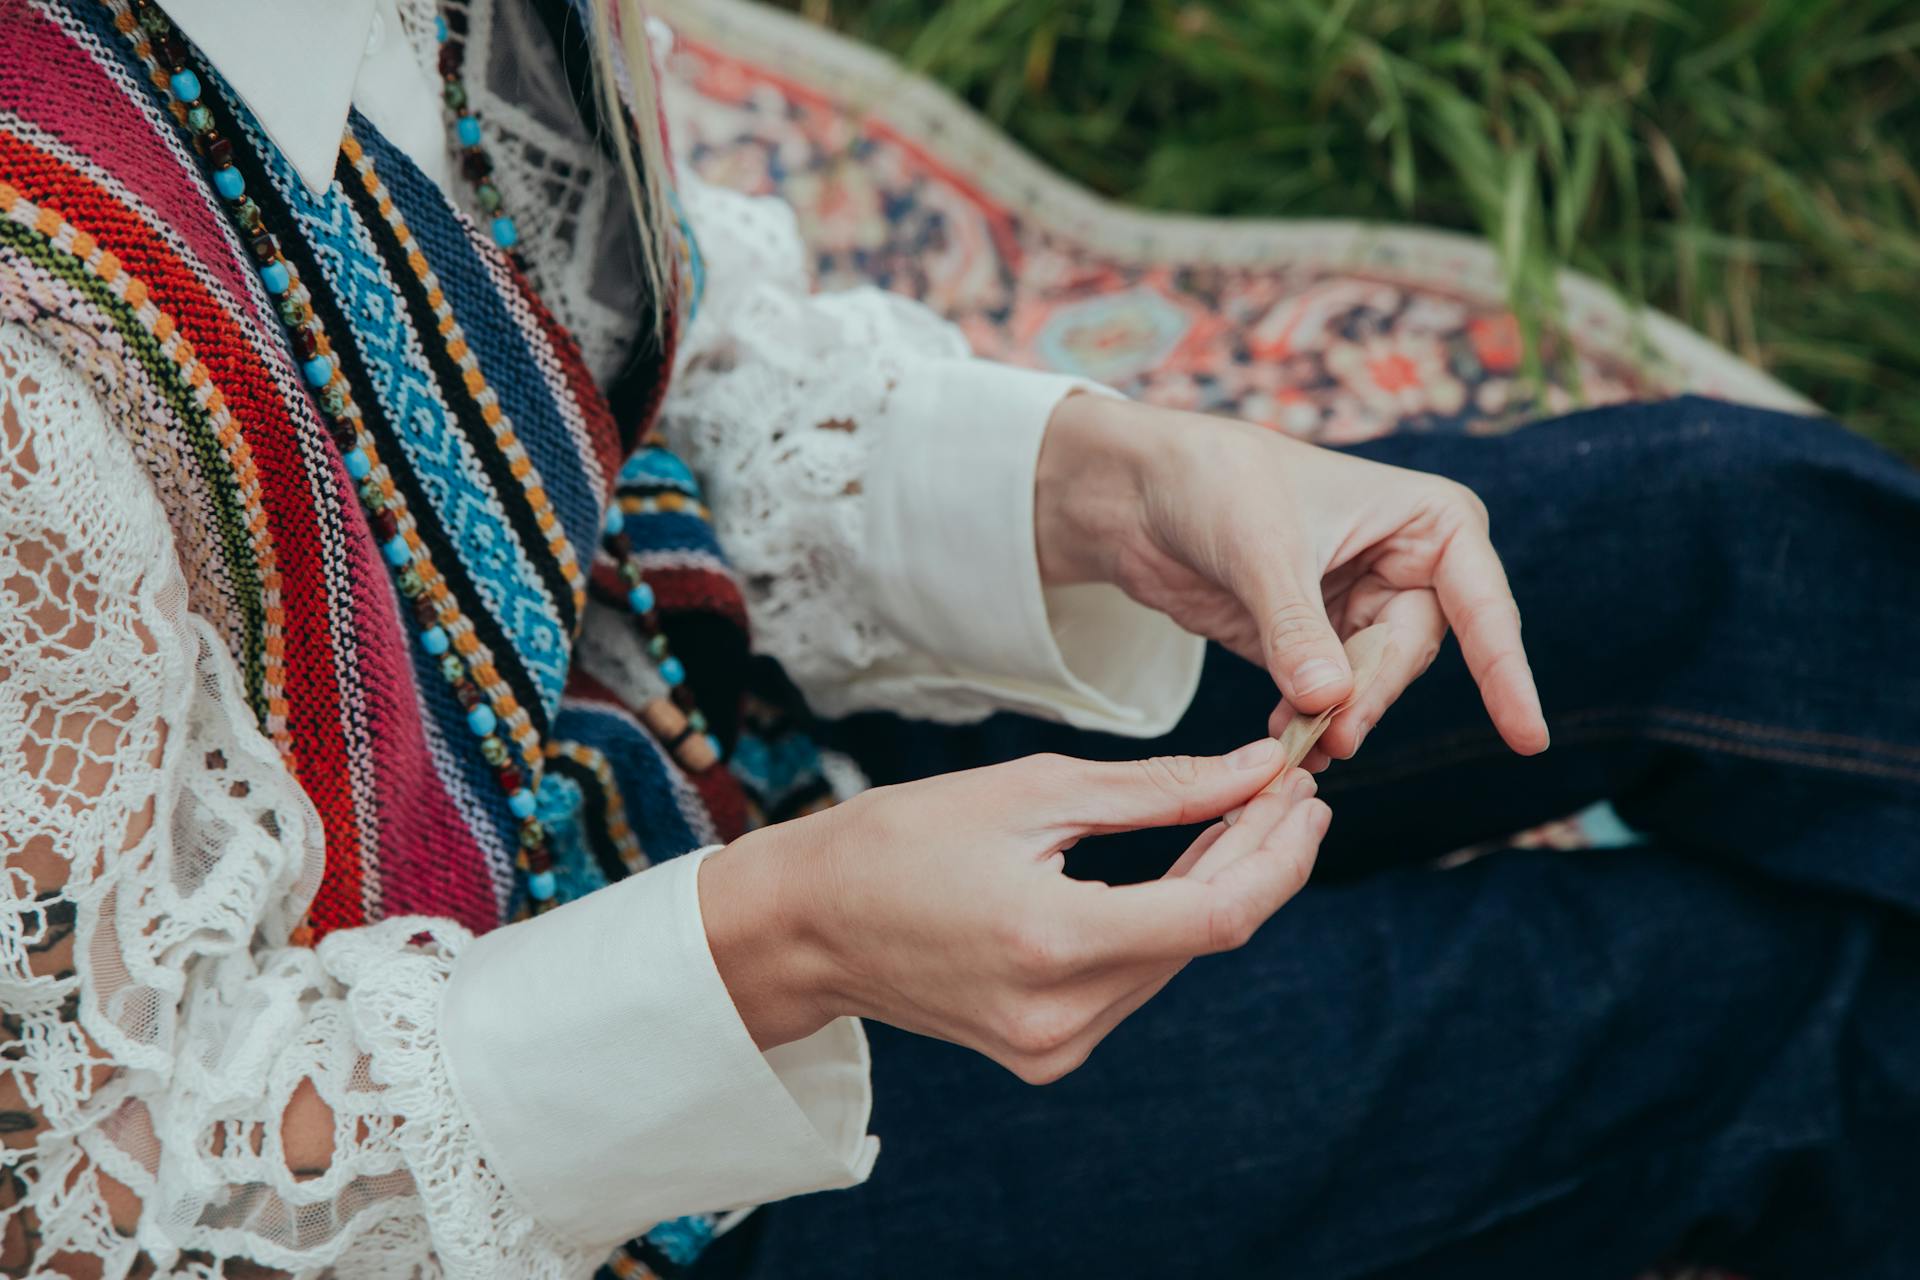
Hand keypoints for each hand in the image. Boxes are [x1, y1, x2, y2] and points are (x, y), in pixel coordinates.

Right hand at [699, 740, 1326, 1081]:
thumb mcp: (1029, 791)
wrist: (808, 924)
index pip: (1217, 914)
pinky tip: (1187, 865)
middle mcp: (1059, 1015)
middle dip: (1261, 857)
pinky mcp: (1046, 1051)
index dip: (1278, 852)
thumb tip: (1254, 773)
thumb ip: (1156, 791)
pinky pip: (1136, 980)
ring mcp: (1052, 1045)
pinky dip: (1170, 920)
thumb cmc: (899, 840)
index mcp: (1050, 942)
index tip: (1304, 790)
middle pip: (1206, 937)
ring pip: (1177, 960)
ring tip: (1247, 812)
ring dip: (1222, 886)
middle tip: (1287, 787)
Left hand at [1036, 394, 1549, 765]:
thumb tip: (1332, 702)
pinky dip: (1309, 722)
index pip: (1482, 608)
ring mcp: (1360, 608)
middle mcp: (1409, 567)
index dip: (1506, 674)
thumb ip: (1298, 631)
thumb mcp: (1262, 551)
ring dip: (1336, 719)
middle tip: (1331, 736)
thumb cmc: (1215, 482)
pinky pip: (1329, 697)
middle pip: (1411, 657)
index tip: (1527, 737)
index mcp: (1431, 521)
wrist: (1139, 489)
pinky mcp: (1313, 643)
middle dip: (1372, 699)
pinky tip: (1285, 741)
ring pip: (1371, 686)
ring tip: (1297, 746)